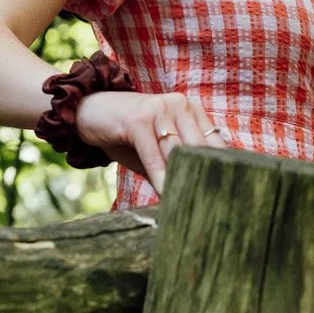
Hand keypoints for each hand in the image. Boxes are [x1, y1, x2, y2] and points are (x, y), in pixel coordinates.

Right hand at [75, 89, 229, 194]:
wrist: (86, 112)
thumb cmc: (125, 135)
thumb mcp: (156, 150)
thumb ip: (176, 165)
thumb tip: (199, 197)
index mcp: (190, 109)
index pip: (214, 143)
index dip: (219, 169)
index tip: (226, 196)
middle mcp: (178, 104)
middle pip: (198, 149)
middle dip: (201, 178)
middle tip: (211, 208)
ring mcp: (158, 108)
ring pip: (177, 152)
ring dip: (182, 180)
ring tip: (190, 207)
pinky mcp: (138, 118)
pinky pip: (153, 153)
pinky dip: (159, 176)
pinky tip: (165, 195)